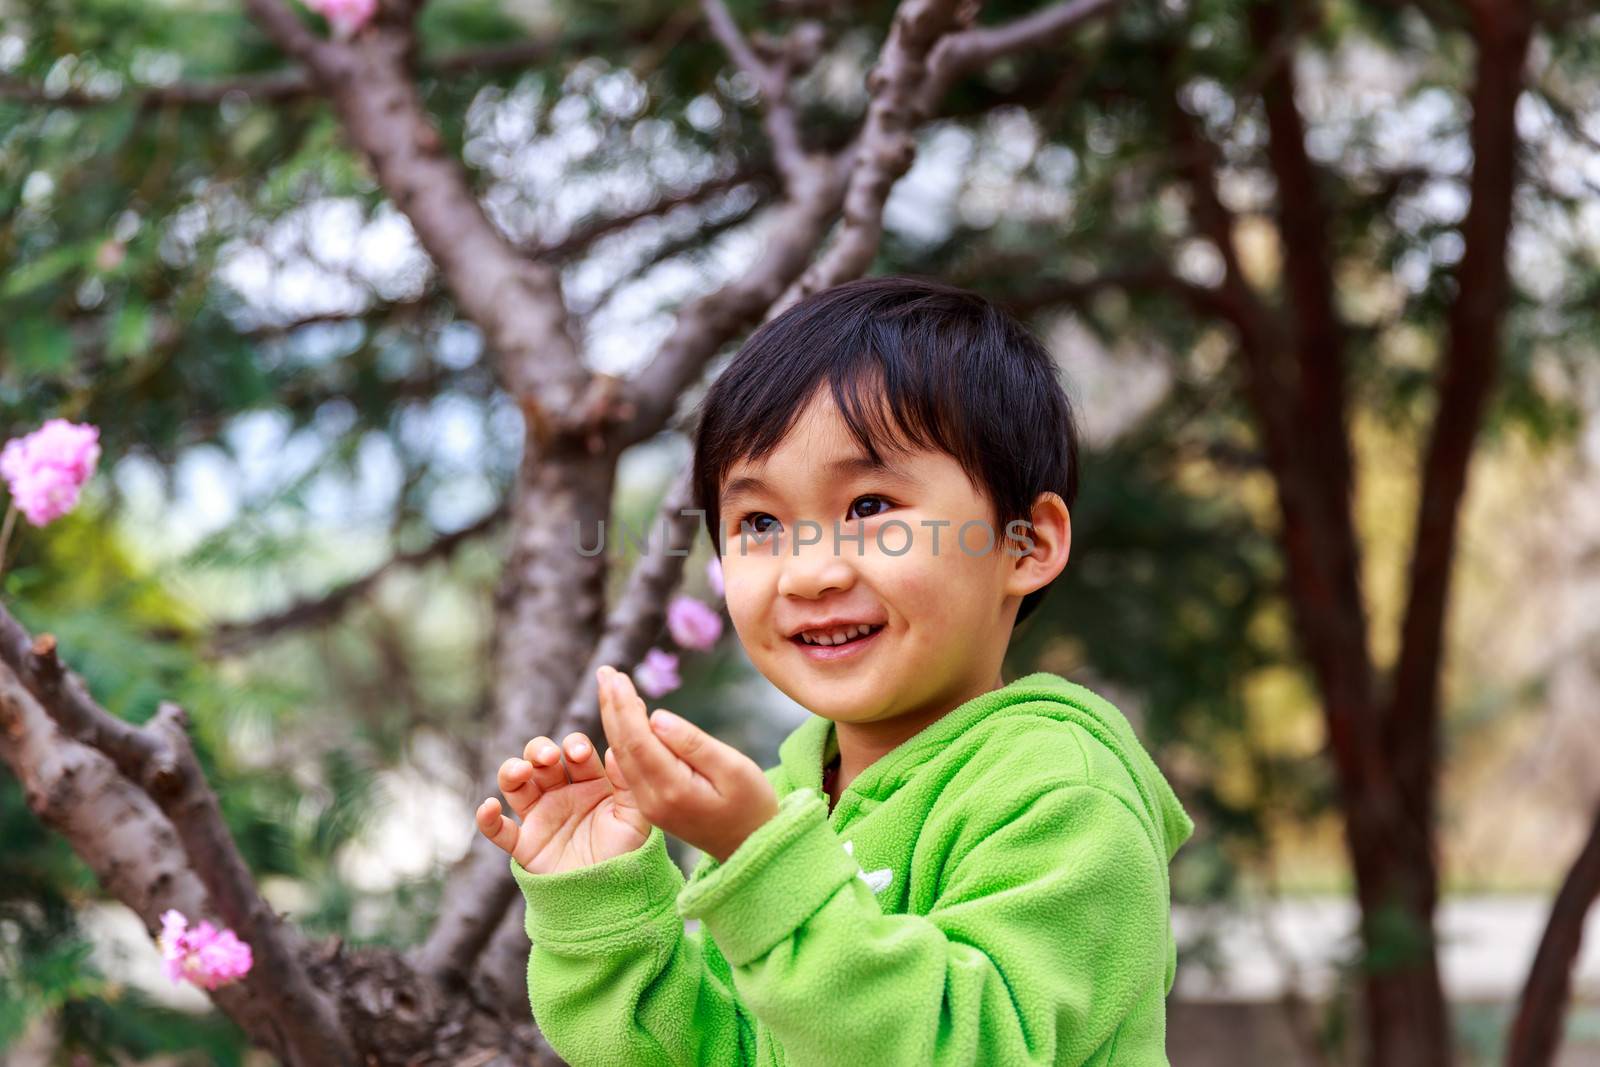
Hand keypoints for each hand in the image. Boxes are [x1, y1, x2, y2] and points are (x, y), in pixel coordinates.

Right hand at [475, 721, 651, 874]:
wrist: (613, 896)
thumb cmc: (627, 853)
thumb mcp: (635, 817)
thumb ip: (626, 784)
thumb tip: (615, 750)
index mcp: (589, 783)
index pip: (575, 753)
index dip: (574, 747)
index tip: (578, 754)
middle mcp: (561, 794)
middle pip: (540, 760)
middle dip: (539, 751)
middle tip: (548, 757)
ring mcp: (540, 817)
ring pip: (515, 785)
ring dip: (512, 771)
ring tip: (521, 771)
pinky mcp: (524, 845)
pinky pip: (498, 830)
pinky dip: (487, 818)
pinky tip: (489, 807)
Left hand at [596, 664, 778, 862]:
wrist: (750, 847)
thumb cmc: (751, 803)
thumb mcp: (733, 768)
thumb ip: (694, 744)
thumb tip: (656, 717)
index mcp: (672, 790)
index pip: (638, 741)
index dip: (623, 706)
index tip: (615, 675)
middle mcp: (652, 800)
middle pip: (623, 746)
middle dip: (612, 706)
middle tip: (605, 672)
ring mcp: (648, 805)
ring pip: (623, 755)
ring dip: (614, 719)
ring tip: (610, 685)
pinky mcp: (651, 805)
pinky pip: (630, 766)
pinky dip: (625, 736)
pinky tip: (625, 715)